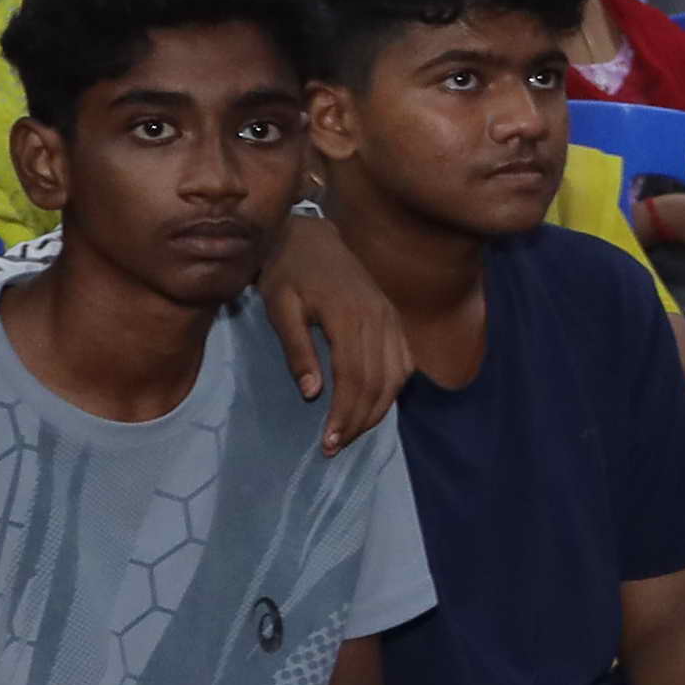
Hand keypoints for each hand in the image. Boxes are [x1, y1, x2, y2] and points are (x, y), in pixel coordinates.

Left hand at [255, 218, 415, 450]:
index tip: (327, 442)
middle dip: (359, 421)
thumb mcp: (280, 309)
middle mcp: (377, 319)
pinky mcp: (393, 319)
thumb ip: (297, 350)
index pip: (354, 378)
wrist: (310, 238)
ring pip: (396, 377)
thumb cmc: (287, 273)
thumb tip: (313, 394)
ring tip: (352, 432)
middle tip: (336, 446)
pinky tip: (376, 404)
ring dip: (377, 410)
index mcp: (348, 317)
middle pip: (378, 383)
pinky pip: (404, 362)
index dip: (344, 414)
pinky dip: (394, 389)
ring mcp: (390, 318)